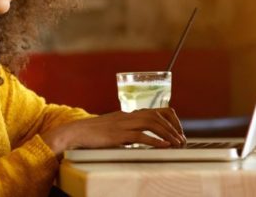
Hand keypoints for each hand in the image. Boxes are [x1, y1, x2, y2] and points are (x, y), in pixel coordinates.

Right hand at [41, 108, 185, 155]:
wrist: (76, 132)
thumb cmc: (93, 132)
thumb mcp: (112, 127)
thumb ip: (126, 129)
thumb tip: (139, 136)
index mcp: (127, 114)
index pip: (153, 110)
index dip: (168, 119)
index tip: (176, 130)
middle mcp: (127, 116)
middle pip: (155, 115)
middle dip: (172, 126)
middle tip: (182, 139)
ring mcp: (122, 124)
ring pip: (151, 123)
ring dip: (167, 133)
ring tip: (177, 143)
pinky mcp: (118, 135)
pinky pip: (140, 136)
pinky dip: (155, 141)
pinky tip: (164, 146)